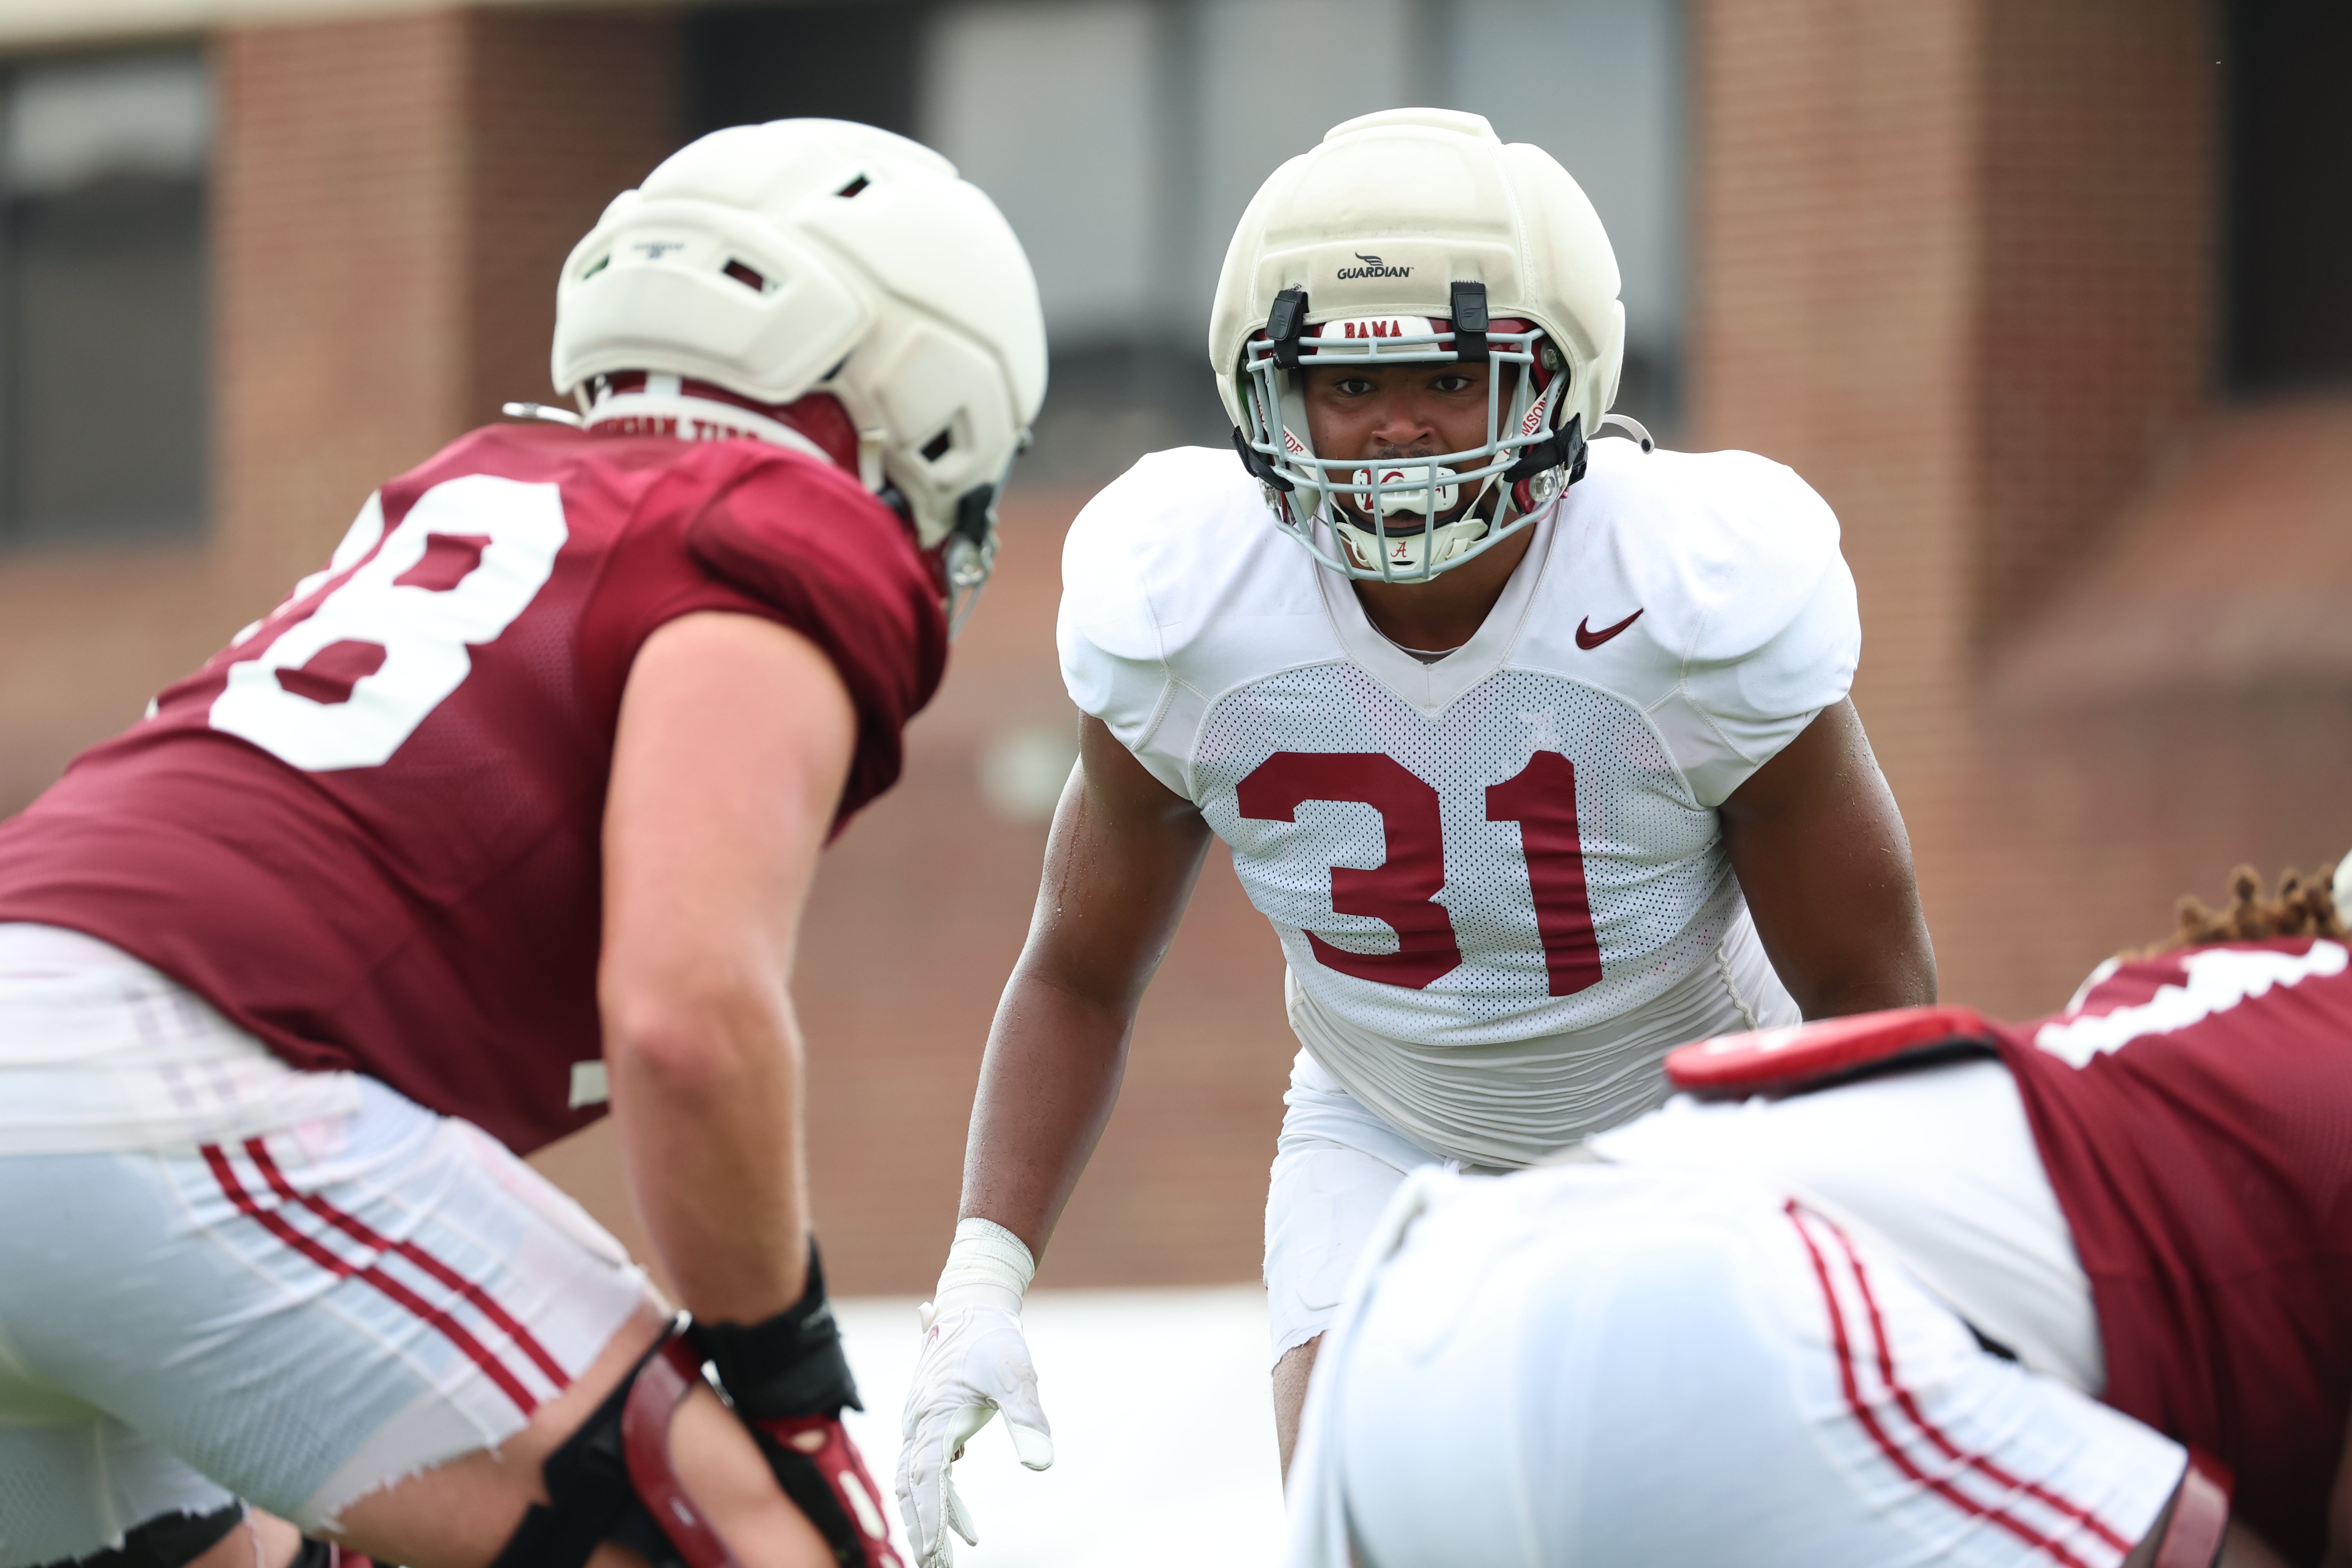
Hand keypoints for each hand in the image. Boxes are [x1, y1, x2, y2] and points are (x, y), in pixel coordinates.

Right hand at [895, 1299, 1052, 1566]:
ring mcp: (921, 1420)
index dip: (931, 1516)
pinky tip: (961, 1519)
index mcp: (934, 1415)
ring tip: (942, 1557)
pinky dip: (940, 1496)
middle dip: (922, 1530)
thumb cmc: (995, 1337)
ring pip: (914, 1479)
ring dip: (927, 1517)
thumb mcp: (1018, 1376)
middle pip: (911, 1487)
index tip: (935, 1552)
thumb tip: (1042, 1467)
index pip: (926, 1478)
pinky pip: (927, 1466)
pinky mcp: (930, 1418)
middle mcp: (919, 1421)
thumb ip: (1028, 1421)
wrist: (974, 1301)